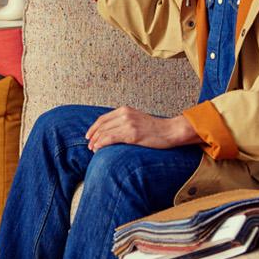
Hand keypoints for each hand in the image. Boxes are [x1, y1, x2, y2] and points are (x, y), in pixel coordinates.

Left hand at [85, 107, 199, 150]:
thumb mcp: (137, 120)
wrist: (170, 130)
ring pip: (105, 132)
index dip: (93, 128)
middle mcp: (125, 114)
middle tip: (89, 145)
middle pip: (102, 125)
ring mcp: (129, 123)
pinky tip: (98, 148)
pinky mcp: (132, 134)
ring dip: (96, 141)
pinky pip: (111, 138)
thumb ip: (124, 122)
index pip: (103, 119)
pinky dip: (102, 143)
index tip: (88, 136)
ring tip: (92, 149)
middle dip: (93, 136)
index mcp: (125, 110)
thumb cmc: (155, 128)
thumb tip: (110, 131)